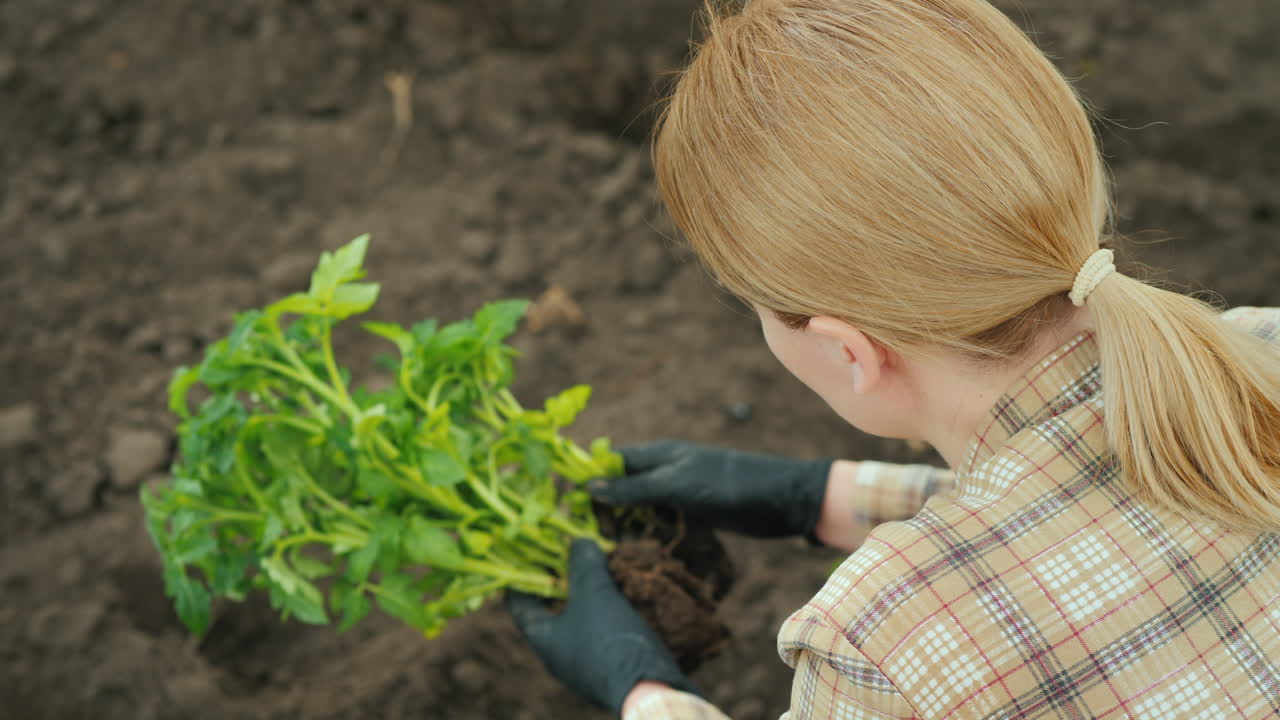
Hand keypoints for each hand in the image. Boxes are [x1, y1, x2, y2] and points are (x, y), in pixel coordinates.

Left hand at [505, 539, 697, 713]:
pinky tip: (620, 598)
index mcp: (544, 640)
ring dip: (584, 597)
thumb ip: (584, 564)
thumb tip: (578, 541)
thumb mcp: (594, 593)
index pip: (518, 604)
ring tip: (596, 571)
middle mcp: (559, 656)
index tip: (525, 554)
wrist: (650, 691)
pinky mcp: (609, 669)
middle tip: (567, 556)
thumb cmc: (610, 641)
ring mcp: (584, 665)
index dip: (520, 576)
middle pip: (549, 612)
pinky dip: (604, 613)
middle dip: (558, 582)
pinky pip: (599, 634)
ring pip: (577, 623)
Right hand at [589, 441, 832, 539]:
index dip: (589, 478)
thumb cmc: (729, 485)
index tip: (565, 502)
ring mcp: (681, 492)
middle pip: (623, 485)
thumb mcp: (676, 486)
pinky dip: (648, 532)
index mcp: (660, 455)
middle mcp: (666, 471)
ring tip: (604, 546)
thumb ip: (634, 488)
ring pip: (641, 505)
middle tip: (582, 533)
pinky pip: (661, 520)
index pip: (612, 461)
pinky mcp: (696, 512)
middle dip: (603, 505)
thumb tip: (590, 487)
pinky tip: (637, 549)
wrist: (782, 500)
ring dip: (624, 522)